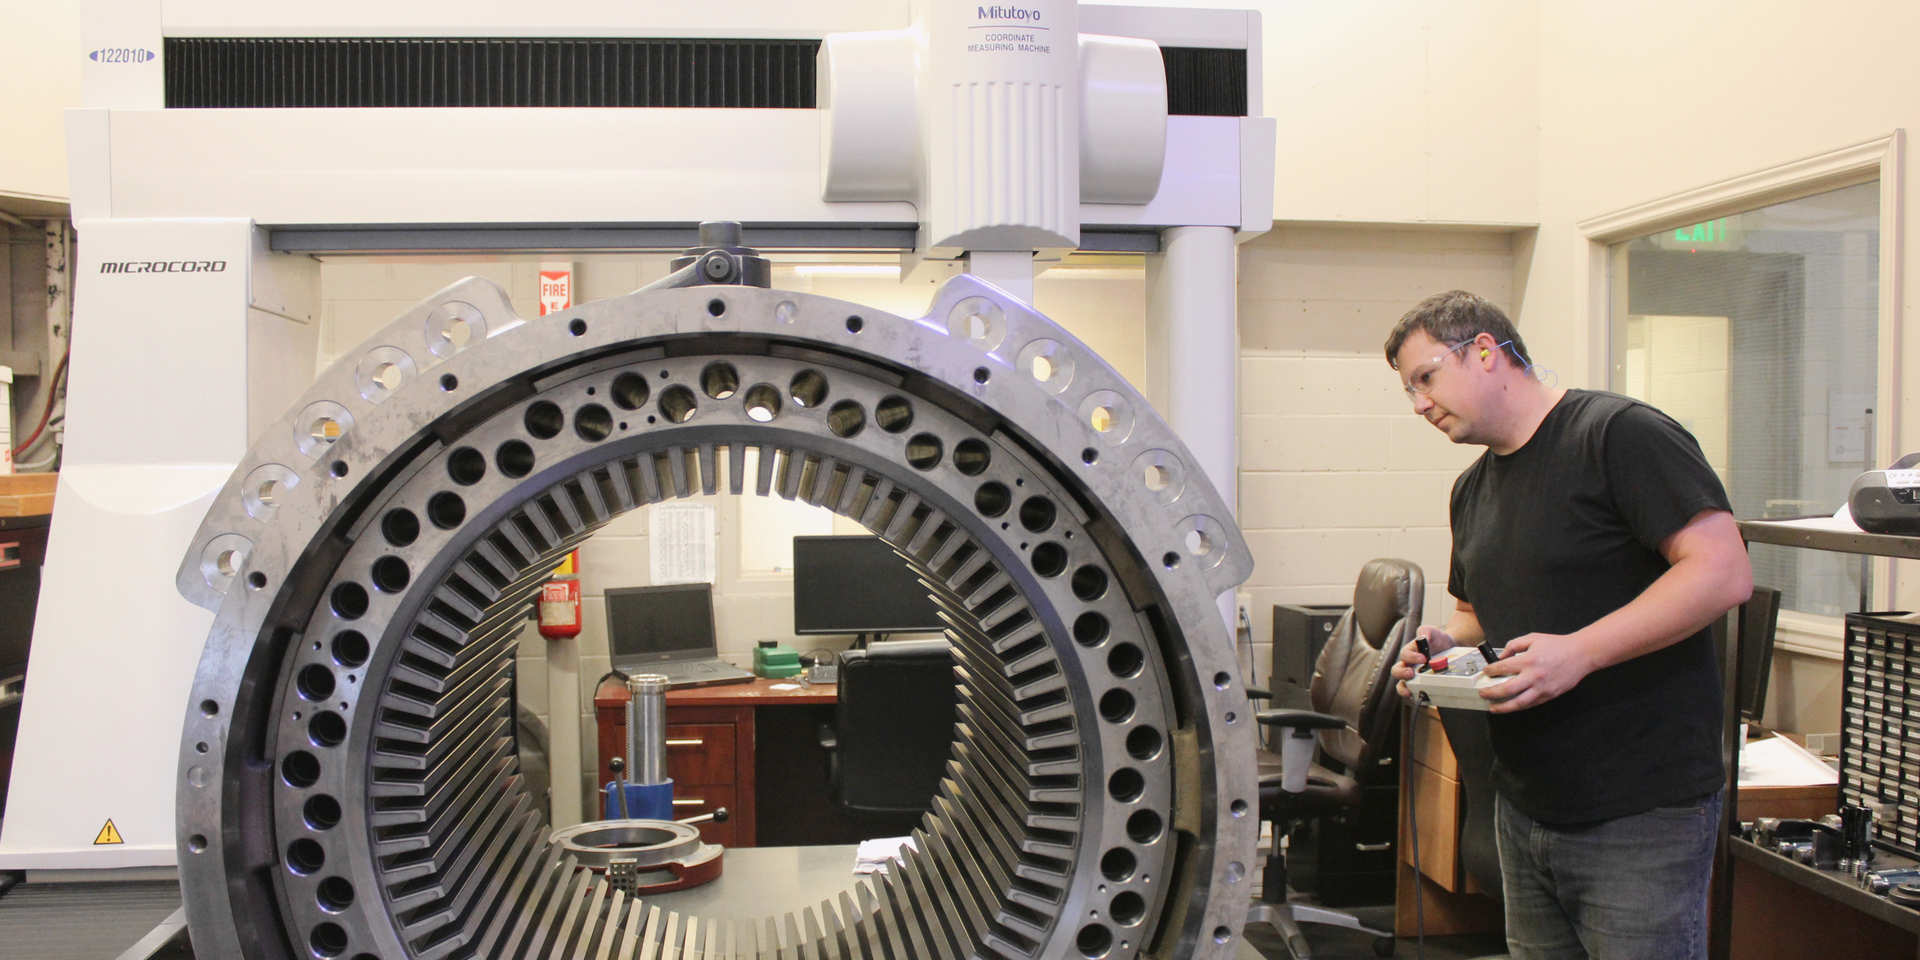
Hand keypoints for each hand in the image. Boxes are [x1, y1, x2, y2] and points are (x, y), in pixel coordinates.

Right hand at [1392, 625, 1455, 699]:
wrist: (1450, 648)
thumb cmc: (1438, 640)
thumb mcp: (1433, 632)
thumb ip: (1426, 632)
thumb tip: (1422, 637)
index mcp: (1410, 652)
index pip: (1404, 655)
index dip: (1411, 657)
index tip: (1423, 658)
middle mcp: (1409, 665)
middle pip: (1396, 671)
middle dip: (1401, 673)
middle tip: (1411, 674)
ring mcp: (1415, 676)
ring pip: (1402, 685)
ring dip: (1404, 689)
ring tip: (1410, 692)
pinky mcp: (1423, 684)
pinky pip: (1416, 692)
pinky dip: (1418, 696)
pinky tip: (1424, 697)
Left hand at [1478, 632, 1594, 712]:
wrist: (1581, 654)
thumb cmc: (1558, 646)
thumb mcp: (1532, 638)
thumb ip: (1514, 645)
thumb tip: (1502, 656)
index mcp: (1529, 660)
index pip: (1502, 668)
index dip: (1490, 671)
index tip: (1486, 672)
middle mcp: (1534, 676)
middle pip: (1506, 689)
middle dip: (1491, 693)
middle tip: (1483, 693)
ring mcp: (1542, 688)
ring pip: (1518, 703)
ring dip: (1503, 707)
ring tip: (1493, 708)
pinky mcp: (1549, 695)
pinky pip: (1531, 704)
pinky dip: (1519, 707)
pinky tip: (1512, 706)